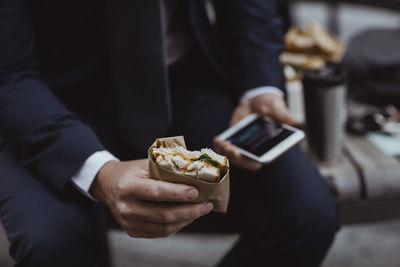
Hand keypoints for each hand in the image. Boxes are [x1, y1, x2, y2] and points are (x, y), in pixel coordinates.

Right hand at [90, 159, 212, 237]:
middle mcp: (126, 207)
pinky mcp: (133, 231)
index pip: (156, 192)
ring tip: (202, 210)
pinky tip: (188, 216)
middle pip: (163, 215)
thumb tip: (195, 172)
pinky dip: (177, 225)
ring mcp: (129, 223)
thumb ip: (166, 168)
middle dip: (190, 211)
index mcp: (128, 187)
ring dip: (187, 220)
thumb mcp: (145, 164)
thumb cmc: (130, 171)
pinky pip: (160, 233)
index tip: (197, 192)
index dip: (178, 193)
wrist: (106, 184)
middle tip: (207, 204)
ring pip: (164, 228)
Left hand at [214, 93, 294, 170]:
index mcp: (270, 145)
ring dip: (225, 152)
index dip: (254, 161)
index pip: (263, 160)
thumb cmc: (270, 105)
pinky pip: (224, 148)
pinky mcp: (233, 140)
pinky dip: (219, 146)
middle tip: (231, 148)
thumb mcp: (276, 106)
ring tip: (221, 142)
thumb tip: (291, 120)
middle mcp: (256, 149)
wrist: (256, 100)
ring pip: (232, 157)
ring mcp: (243, 146)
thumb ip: (282, 114)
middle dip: (236, 158)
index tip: (248, 155)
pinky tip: (217, 139)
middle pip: (245, 162)